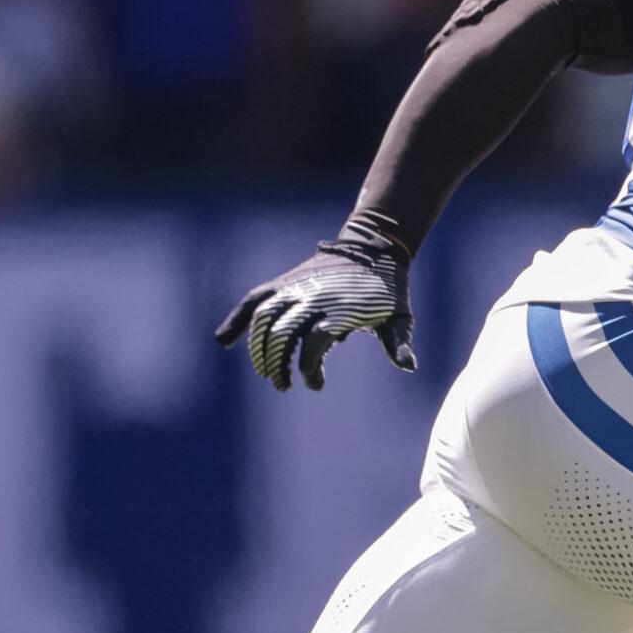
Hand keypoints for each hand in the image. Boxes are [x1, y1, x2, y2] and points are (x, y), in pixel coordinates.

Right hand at [215, 236, 417, 392]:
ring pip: (264, 319)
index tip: (316, 384)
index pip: (313, 344)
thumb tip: (409, 366)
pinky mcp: (285, 283)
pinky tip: (224, 340)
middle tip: (283, 384)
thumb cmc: (388, 289)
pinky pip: (255, 300)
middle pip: (283, 334)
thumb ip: (398, 342)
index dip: (309, 369)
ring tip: (264, 369)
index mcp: (338, 309)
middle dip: (278, 364)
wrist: (374, 247)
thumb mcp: (398, 316)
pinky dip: (238, 318)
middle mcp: (313, 297)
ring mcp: (295, 288)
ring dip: (258, 348)